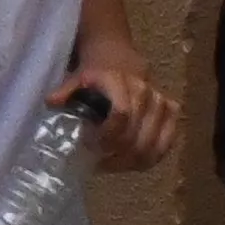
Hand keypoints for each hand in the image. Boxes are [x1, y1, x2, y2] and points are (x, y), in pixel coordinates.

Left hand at [57, 59, 180, 180]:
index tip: (91, 146)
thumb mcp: (75, 79)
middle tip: (98, 161)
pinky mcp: (172, 111)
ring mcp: (161, 101)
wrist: (119, 60)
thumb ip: (65, 92)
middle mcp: (145, 91)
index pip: (122, 114)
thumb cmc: (94, 76)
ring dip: (131, 160)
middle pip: (136, 135)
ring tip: (111, 163)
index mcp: (119, 82)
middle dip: (117, 154)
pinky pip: (166, 143)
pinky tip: (131, 163)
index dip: (108, 135)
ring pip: (152, 144)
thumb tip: (51, 102)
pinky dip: (149, 159)